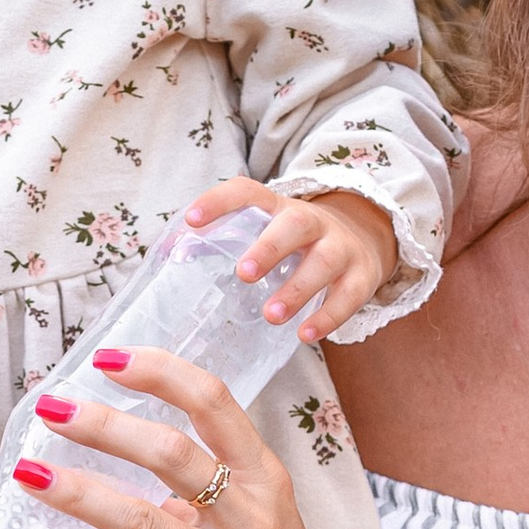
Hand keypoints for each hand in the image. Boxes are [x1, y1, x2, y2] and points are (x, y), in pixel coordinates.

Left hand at [21, 343, 371, 528]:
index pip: (212, 403)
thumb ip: (209, 485)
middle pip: (169, 453)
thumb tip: (137, 450)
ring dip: (78, 493)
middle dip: (103, 425)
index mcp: (264, 478)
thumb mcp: (263, 519)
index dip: (158, 373)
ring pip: (142, 520)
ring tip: (29, 475)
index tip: (108, 360)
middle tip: (52, 409)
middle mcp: (249, 516)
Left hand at [181, 180, 396, 344]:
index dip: (219, 201)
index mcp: (278, 207)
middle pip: (295, 224)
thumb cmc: (294, 243)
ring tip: (271, 315)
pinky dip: (328, 316)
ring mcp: (341, 247)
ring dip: (297, 289)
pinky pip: (349, 296)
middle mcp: (312, 222)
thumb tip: (167, 254)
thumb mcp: (263, 232)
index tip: (191, 220)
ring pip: (323, 262)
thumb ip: (223, 242)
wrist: (362, 240)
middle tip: (243, 274)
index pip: (248, 192)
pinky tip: (305, 335)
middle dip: (269, 248)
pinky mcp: (362, 276)